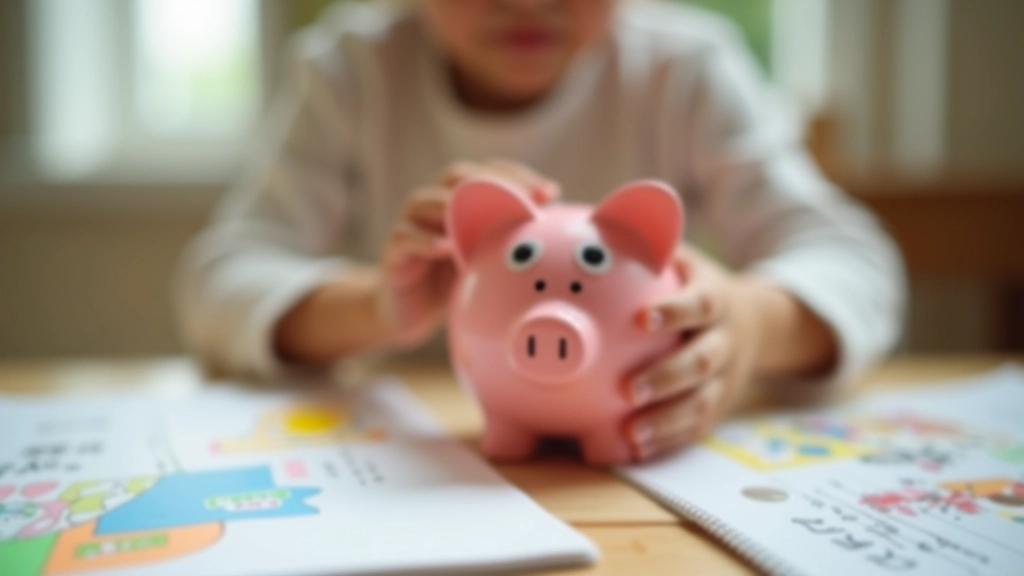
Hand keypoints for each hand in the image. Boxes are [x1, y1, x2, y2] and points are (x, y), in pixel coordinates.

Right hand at [377, 159, 560, 347]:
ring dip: (456, 207)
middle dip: (493, 184)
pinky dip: (425, 241)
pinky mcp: (394, 252)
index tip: (550, 192)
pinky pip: (406, 238)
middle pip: (458, 176)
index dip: (518, 176)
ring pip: (427, 200)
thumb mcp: (489, 260)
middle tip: (524, 201)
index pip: (489, 173)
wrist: (409, 314)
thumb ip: (513, 242)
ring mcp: (411, 225)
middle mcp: (434, 204)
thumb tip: (563, 233)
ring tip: (485, 220)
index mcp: (460, 201)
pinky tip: (446, 249)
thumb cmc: (455, 283)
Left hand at [622, 245, 837, 460]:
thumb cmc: (693, 283)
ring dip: (667, 420)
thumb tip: (576, 217)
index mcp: (715, 298)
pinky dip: (670, 439)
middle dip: (667, 378)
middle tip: (627, 389)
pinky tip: (635, 449)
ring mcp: (726, 377)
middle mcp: (725, 340)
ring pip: (702, 403)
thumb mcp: (681, 258)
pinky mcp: (720, 406)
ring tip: (631, 433)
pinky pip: (697, 427)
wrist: (754, 321)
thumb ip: (642, 246)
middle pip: (702, 362)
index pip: (700, 303)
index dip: (675, 312)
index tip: (641, 319)